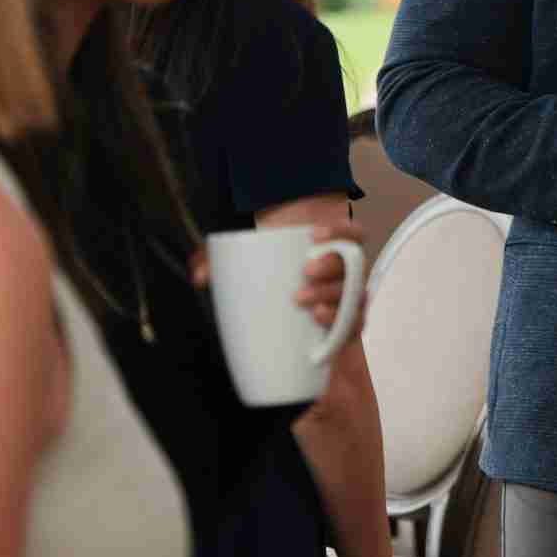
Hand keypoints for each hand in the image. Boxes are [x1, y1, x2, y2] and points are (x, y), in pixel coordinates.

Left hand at [186, 202, 367, 336]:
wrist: (277, 314)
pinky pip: (356, 325)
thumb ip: (217, 260)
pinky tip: (323, 323)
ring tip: (310, 305)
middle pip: (355, 264)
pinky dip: (345, 326)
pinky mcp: (344, 326)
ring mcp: (346, 299)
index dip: (341, 230)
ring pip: (356, 295)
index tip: (314, 234)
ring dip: (336, 298)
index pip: (352, 232)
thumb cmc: (267, 273)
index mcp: (328, 248)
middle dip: (333, 267)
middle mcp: (343, 272)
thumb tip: (200, 276)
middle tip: (307, 272)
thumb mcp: (241, 260)